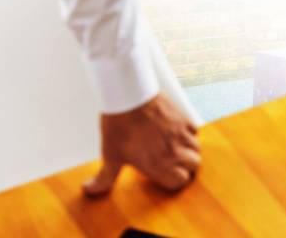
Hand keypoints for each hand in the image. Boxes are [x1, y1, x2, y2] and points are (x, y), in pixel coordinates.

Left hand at [81, 94, 201, 196]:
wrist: (128, 96)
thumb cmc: (119, 126)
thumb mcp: (110, 155)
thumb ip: (104, 178)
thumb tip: (88, 190)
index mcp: (158, 165)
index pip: (180, 181)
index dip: (175, 181)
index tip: (167, 177)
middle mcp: (173, 151)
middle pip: (194, 165)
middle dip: (187, 167)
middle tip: (175, 164)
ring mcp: (180, 133)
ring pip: (197, 148)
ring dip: (190, 151)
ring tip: (178, 149)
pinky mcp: (182, 117)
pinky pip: (195, 130)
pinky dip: (190, 134)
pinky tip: (178, 133)